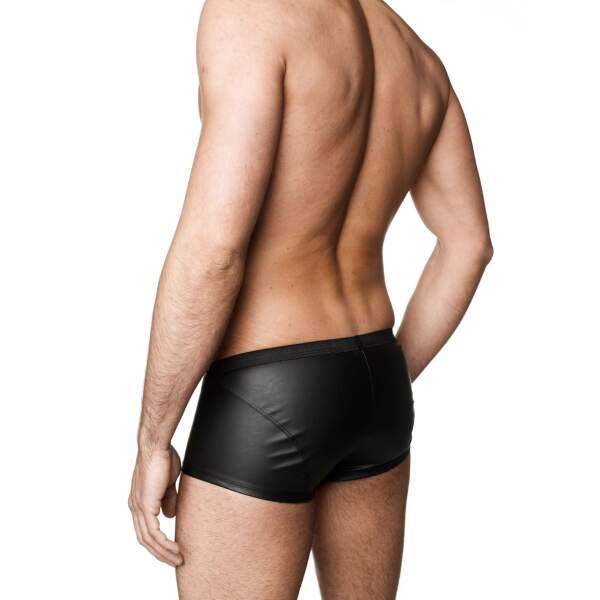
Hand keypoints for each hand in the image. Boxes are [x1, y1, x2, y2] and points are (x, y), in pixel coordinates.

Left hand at [129, 445, 182, 565]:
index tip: (171, 549)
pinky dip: (164, 544)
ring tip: (179, 558)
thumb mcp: (167, 482)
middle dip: (160, 553)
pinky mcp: (145, 506)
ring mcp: (138, 507)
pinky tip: (175, 549)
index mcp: (139, 501)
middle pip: (145, 539)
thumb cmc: (163, 457)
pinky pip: (153, 533)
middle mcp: (135, 507)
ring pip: (148, 540)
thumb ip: (167, 499)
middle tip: (176, 560)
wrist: (156, 445)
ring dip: (164, 552)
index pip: (146, 528)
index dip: (157, 541)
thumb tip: (170, 516)